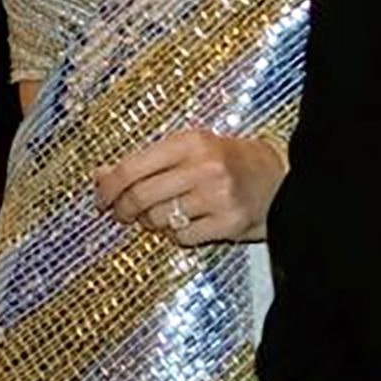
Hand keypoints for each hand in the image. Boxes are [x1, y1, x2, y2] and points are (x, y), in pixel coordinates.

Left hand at [92, 130, 287, 243]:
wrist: (280, 177)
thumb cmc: (226, 161)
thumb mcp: (188, 149)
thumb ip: (145, 161)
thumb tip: (100, 176)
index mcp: (189, 142)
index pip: (131, 168)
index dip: (108, 188)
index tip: (101, 199)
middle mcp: (203, 167)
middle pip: (140, 197)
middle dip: (124, 210)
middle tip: (122, 214)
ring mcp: (217, 197)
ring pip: (159, 219)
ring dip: (152, 222)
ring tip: (162, 214)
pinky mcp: (229, 223)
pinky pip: (183, 237)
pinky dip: (177, 235)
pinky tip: (188, 224)